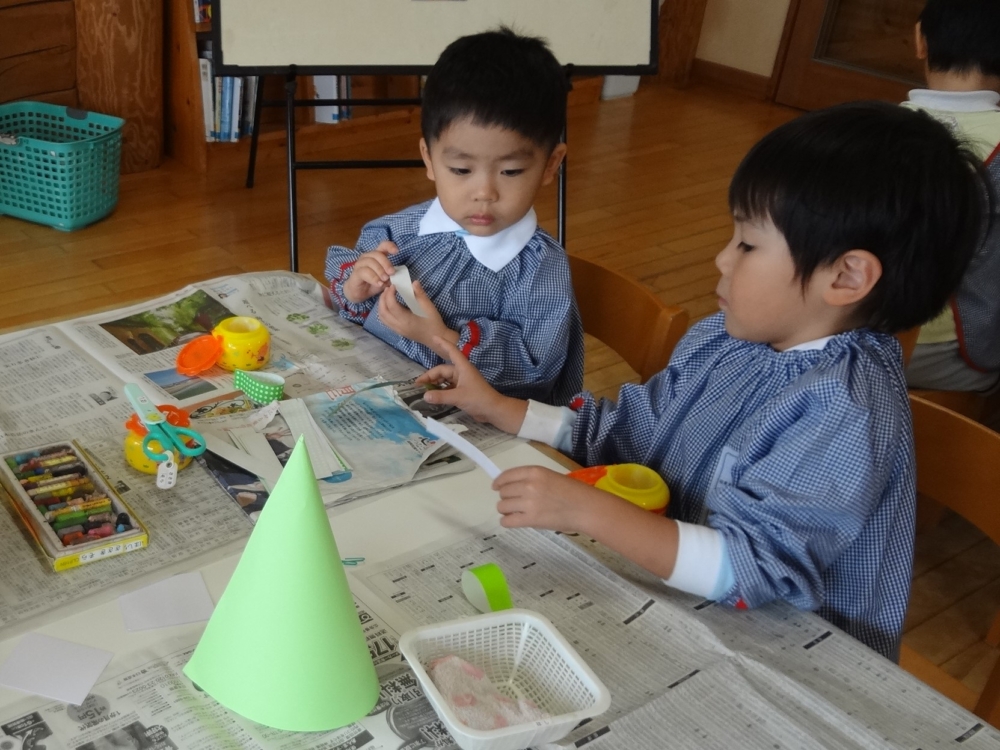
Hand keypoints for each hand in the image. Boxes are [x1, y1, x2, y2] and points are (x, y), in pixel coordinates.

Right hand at [342, 241, 397, 302]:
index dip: (389, 246)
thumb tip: (397, 275)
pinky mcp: (356, 272)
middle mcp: (367, 257)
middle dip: (386, 263)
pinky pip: (365, 272)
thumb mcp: (385, 280)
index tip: (396, 251)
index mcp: (376, 256)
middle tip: (392, 273)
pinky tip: (378, 283)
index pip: (383, 246)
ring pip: (371, 262)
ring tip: (384, 280)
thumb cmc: (373, 283)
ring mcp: (360, 264)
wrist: (360, 293)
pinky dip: (373, 278)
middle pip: (378, 254)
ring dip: (380, 271)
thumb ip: (391, 276)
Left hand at [378, 280, 457, 349]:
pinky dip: (384, 312)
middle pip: (383, 311)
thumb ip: (420, 294)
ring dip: (381, 305)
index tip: (394, 286)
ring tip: (387, 296)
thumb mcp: (429, 307)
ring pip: (382, 317)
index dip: (390, 294)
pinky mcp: (398, 331)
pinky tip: (389, 306)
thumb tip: (414, 282)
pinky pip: (385, 321)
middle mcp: (398, 326)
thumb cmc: (433, 322)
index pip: (391, 305)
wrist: (435, 338)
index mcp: (405, 320)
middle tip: (388, 289)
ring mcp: (397, 329)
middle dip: (383, 298)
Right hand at [417, 337, 527, 432]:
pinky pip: (448, 388)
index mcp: (463, 368)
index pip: (451, 351)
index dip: (442, 344)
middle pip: (443, 370)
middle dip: (430, 376)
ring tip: (423, 391)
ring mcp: (462, 382)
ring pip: (445, 380)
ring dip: (435, 384)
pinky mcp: (463, 391)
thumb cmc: (478, 399)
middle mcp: (462, 372)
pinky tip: (433, 396)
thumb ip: (440, 396)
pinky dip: (441, 391)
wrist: (493, 410)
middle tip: (418, 385)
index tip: (433, 337)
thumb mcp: (458, 397)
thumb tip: (424, 396)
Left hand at [495, 465, 681, 578]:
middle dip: (506, 498)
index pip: (506, 475)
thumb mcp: (551, 477)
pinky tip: (514, 521)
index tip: (496, 487)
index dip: (499, 482)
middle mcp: (528, 485)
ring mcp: (528, 502)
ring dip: (507, 510)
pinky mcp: (530, 519)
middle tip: (515, 503)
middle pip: (503, 492)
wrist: (585, 508)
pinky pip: (507, 521)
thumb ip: (532, 480)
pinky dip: (508, 522)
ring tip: (516, 513)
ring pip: (502, 506)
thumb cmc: (573, 492)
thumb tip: (512, 487)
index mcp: (534, 472)